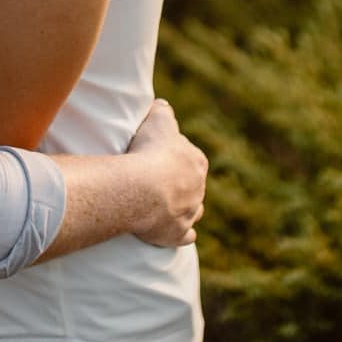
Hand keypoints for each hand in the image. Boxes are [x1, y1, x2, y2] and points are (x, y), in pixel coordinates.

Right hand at [125, 98, 206, 246]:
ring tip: (166, 206)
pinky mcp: (177, 234)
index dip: (176, 157)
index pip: (191, 158)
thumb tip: (163, 106)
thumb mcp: (157, 119)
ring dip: (184, 208)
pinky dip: (183, 235)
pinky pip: (185, 236)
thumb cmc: (150, 151)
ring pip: (194, 211)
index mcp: (197, 162)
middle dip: (180, 184)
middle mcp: (198, 189)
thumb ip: (162, 110)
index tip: (161, 158)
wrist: (142, 188)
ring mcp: (189, 213)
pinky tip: (176, 233)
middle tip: (158, 182)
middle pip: (192, 185)